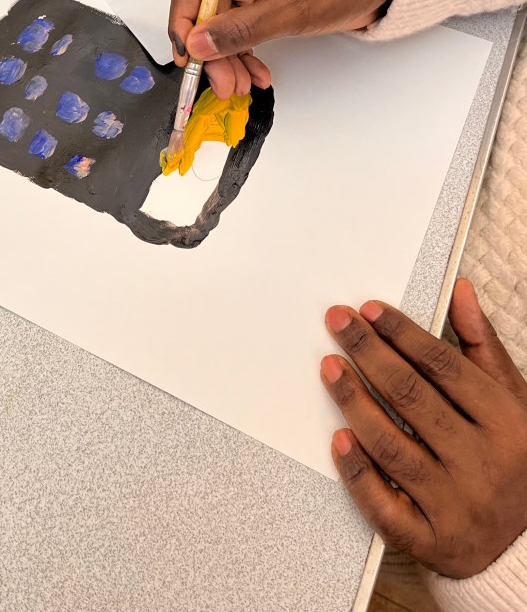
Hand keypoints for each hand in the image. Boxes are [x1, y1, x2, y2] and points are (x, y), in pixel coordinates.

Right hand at [168, 0, 393, 98]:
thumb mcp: (293, 5)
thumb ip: (242, 28)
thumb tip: (200, 44)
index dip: (184, 20)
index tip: (187, 54)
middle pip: (206, 10)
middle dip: (213, 50)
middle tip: (221, 82)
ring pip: (222, 27)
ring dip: (228, 59)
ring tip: (240, 85)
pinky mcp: (262, 1)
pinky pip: (240, 32)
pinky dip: (245, 55)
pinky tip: (255, 74)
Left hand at [321, 280, 526, 577]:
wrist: (524, 546)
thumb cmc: (511, 458)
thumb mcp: (511, 399)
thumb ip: (481, 345)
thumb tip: (460, 291)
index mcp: (506, 423)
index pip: (443, 366)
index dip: (402, 334)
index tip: (368, 310)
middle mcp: (483, 464)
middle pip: (412, 397)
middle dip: (369, 354)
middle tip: (336, 323)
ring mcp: (455, 505)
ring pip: (392, 447)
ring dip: (354, 402)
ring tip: (328, 367)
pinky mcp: (429, 541)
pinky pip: (384, 506)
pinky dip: (358, 472)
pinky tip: (337, 438)